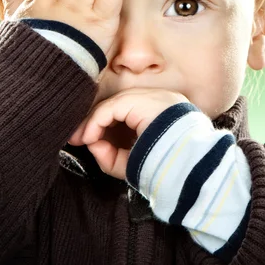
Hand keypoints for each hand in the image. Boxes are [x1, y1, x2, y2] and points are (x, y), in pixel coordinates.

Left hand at [69, 88, 189, 179]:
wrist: (189, 166)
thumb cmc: (168, 168)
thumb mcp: (136, 163)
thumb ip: (112, 156)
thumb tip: (91, 143)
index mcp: (165, 112)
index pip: (128, 111)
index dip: (105, 124)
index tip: (87, 141)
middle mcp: (160, 99)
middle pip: (119, 105)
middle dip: (95, 122)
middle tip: (75, 139)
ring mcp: (153, 97)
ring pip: (114, 104)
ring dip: (94, 123)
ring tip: (82, 140)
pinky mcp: (143, 100)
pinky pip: (111, 108)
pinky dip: (96, 122)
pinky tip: (89, 137)